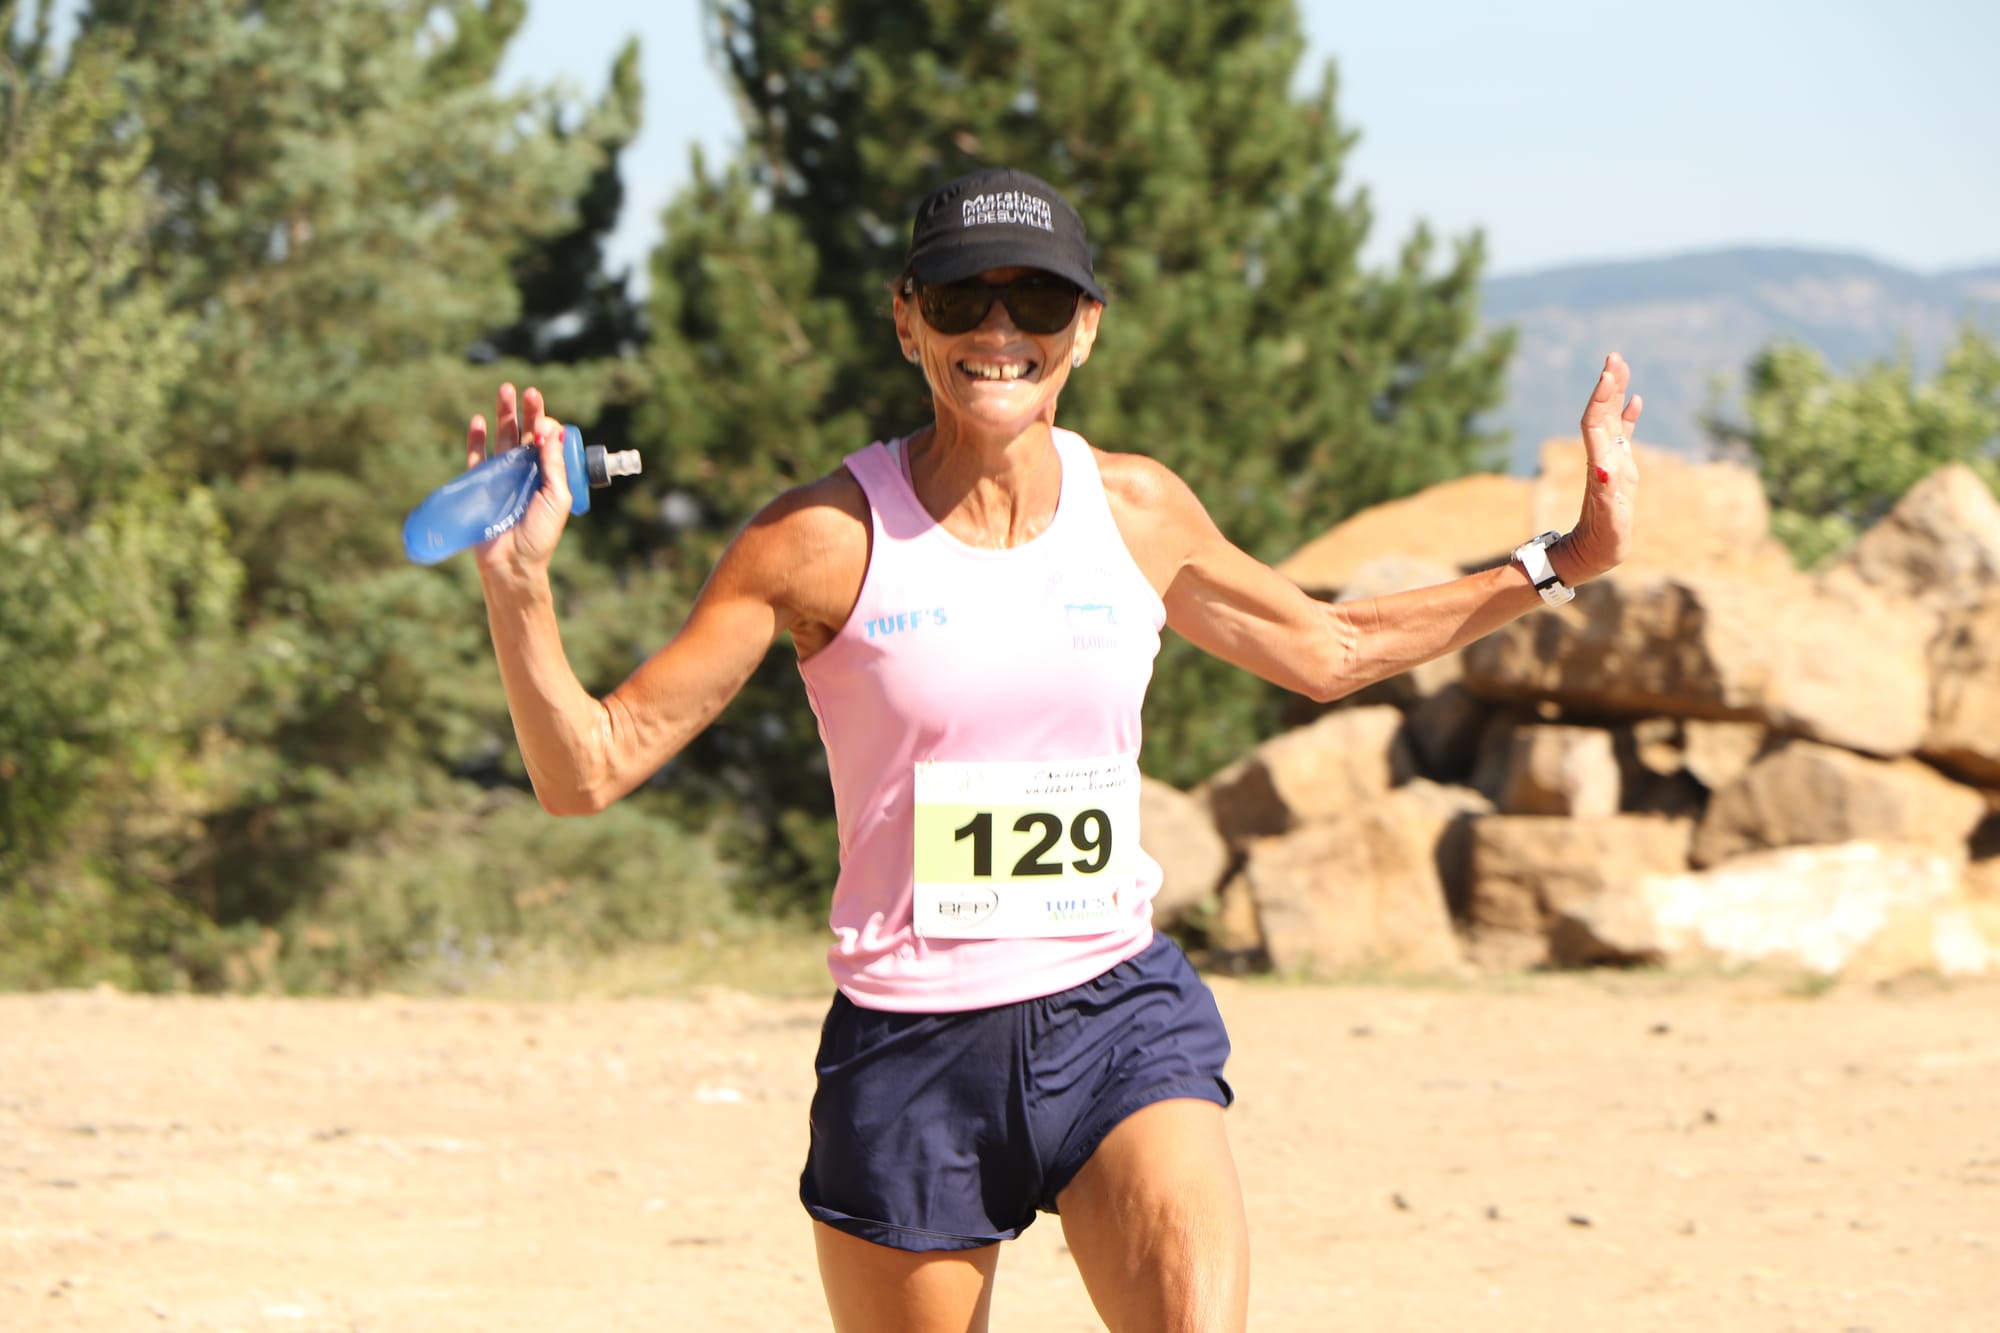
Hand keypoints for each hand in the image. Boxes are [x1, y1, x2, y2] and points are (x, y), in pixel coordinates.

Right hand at [465, 383, 573, 577]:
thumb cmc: (540, 535)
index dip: (546, 427)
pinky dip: (476, 439)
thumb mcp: (557, 498)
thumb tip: (554, 432)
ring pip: (502, 438)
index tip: (544, 424)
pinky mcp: (480, 484)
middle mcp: (524, 471)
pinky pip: (476, 457)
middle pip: (525, 434)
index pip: (547, 441)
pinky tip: (478, 420)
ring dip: (503, 415)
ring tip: (505, 391)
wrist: (512, 563)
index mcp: (546, 474)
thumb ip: (554, 466)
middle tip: (527, 391)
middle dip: (526, 411)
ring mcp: (501, 476)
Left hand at [1552, 353, 1641, 585]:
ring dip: (1616, 392)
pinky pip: (1623, 435)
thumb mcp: (1607, 520)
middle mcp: (1602, 457)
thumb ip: (1606, 496)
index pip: (1595, 423)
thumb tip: (1603, 471)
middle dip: (1608, 384)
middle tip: (1614, 355)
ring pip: (1611, 418)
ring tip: (1621, 365)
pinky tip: (1636, 399)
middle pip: (1601, 413)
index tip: (1608, 373)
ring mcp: (1610, 460)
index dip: (1601, 398)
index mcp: (1599, 465)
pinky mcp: (1619, 468)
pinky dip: (1628, 415)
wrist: (1595, 552)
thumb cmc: (1603, 540)